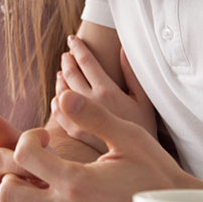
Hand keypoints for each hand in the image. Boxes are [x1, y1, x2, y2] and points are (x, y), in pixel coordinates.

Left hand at [0, 91, 199, 201]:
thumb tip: (63, 96)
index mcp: (77, 183)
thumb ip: (93, 116)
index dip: (28, 138)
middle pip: (6, 193)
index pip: (24, 155)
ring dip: (16, 199)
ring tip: (35, 180)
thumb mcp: (128, 137)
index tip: (45, 136)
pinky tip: (45, 197)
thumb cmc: (153, 171)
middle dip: (11, 171)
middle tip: (32, 159)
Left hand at [53, 36, 157, 151]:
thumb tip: (122, 50)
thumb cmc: (146, 129)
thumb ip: (131, 74)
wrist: (140, 163)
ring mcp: (80, 119)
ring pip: (61, 91)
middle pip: (71, 74)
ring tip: (62, 71)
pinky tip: (58, 96)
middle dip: (67, 60)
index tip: (72, 39)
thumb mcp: (143, 100)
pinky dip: (56, 101)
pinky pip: (58, 113)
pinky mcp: (76, 133)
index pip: (86, 62)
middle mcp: (91, 103)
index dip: (78, 47)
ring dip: (61, 78)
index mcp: (108, 91)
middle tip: (66, 54)